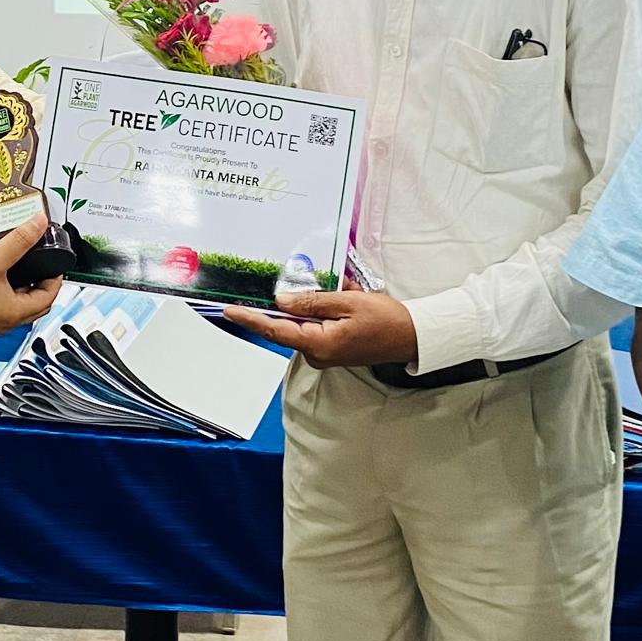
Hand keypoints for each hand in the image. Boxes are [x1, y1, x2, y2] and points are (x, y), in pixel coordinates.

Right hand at [0, 215, 61, 333]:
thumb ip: (19, 240)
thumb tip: (39, 224)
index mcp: (14, 313)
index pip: (50, 297)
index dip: (56, 276)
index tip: (55, 260)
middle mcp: (6, 321)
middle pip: (39, 302)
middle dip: (45, 282)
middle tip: (44, 262)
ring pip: (22, 303)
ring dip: (28, 285)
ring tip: (26, 263)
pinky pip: (6, 302)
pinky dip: (11, 288)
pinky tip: (2, 270)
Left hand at [224, 290, 417, 368]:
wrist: (412, 337)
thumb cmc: (385, 320)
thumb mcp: (348, 302)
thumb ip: (312, 301)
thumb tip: (280, 300)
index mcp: (320, 343)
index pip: (275, 329)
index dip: (251, 319)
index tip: (229, 311)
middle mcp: (317, 353)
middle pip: (288, 325)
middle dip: (287, 304)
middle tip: (298, 286)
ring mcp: (324, 354)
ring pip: (302, 324)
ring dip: (309, 305)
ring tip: (339, 292)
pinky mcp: (330, 349)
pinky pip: (314, 327)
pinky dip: (319, 311)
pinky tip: (338, 298)